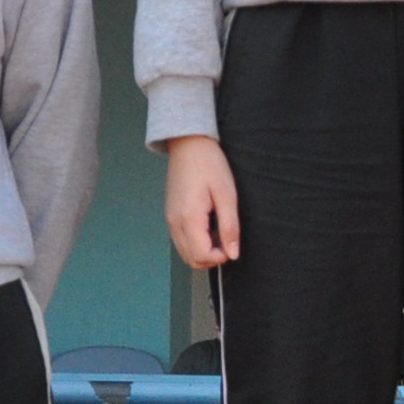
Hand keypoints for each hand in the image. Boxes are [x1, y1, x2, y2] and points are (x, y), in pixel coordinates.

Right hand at [162, 134, 241, 267]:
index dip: (219, 258)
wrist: (189, 144)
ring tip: (218, 233)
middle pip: (190, 259)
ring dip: (203, 251)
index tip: (231, 246)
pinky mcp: (170, 214)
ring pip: (184, 252)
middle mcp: (174, 222)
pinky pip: (181, 240)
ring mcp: (170, 219)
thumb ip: (230, 227)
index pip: (201, 256)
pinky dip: (195, 242)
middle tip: (226, 242)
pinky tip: (208, 227)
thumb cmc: (208, 164)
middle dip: (211, 258)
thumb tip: (233, 253)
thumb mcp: (227, 195)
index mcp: (188, 218)